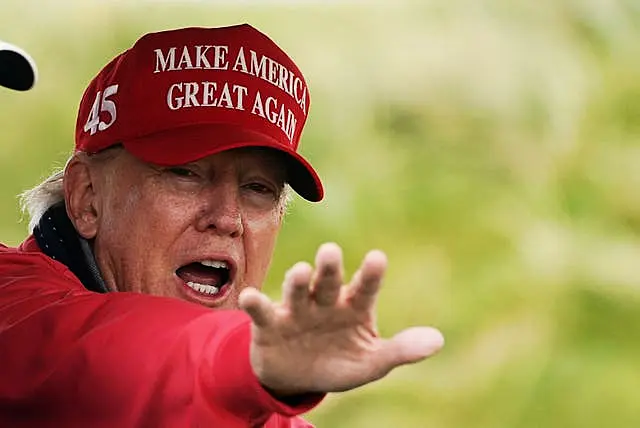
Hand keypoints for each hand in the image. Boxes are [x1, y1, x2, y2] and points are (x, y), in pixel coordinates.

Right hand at [238, 242, 443, 395]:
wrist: (298, 378)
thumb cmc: (339, 361)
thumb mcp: (371, 362)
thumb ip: (401, 350)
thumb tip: (438, 341)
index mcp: (353, 306)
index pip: (365, 288)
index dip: (370, 275)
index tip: (377, 258)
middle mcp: (325, 301)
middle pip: (328, 280)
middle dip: (329, 267)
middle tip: (330, 252)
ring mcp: (297, 310)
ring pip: (297, 290)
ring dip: (297, 281)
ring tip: (300, 272)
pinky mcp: (270, 323)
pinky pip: (262, 311)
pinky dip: (255, 303)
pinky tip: (250, 297)